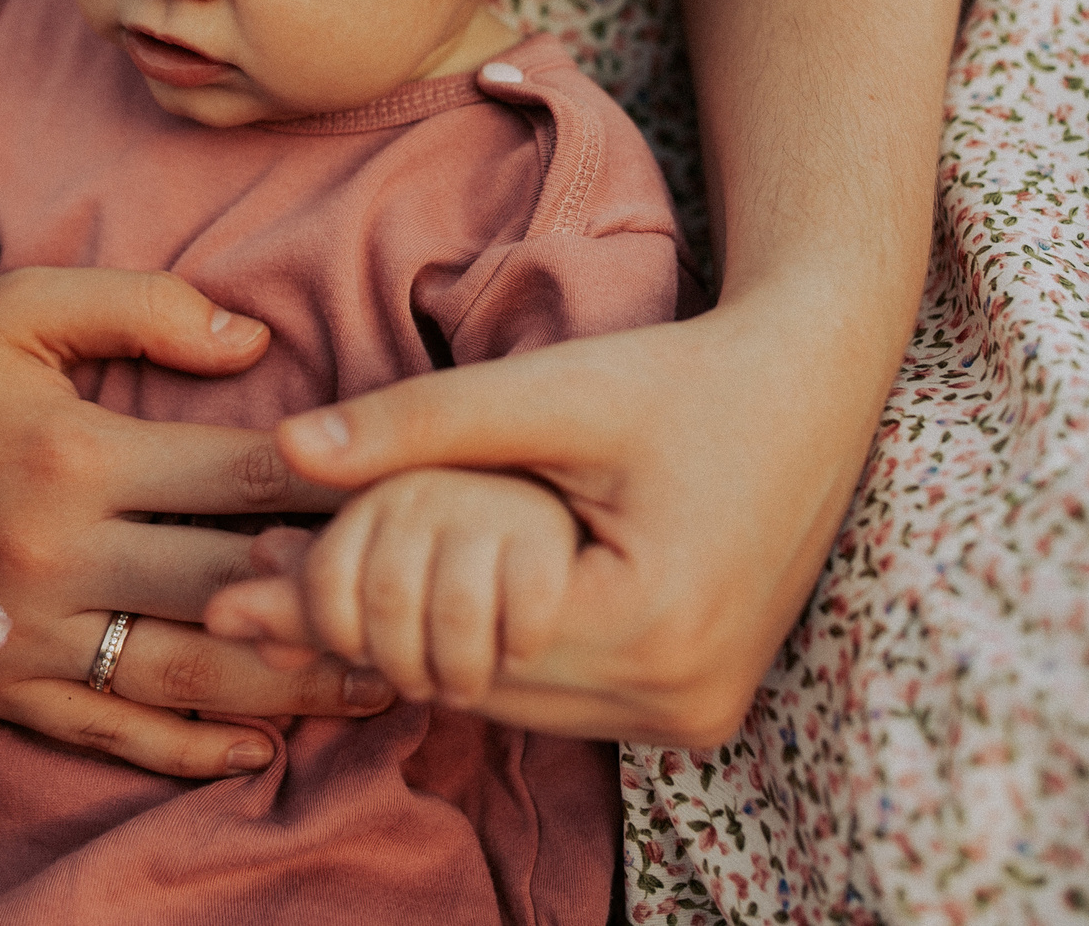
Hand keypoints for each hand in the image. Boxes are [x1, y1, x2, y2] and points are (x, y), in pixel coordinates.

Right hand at [0, 267, 396, 777]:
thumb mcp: (22, 307)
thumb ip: (141, 306)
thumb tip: (253, 341)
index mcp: (75, 456)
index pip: (247, 476)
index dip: (340, 483)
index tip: (414, 486)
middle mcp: (59, 557)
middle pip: (235, 587)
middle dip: (337, 590)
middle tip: (427, 593)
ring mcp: (29, 635)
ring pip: (189, 676)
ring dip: (292, 684)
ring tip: (381, 680)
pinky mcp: (0, 688)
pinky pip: (111, 732)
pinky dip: (191, 748)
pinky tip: (261, 746)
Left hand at [232, 289, 900, 748]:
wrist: (813, 385)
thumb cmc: (683, 374)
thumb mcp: (548, 390)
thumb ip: (418, 423)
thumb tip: (289, 447)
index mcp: (648, 626)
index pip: (453, 635)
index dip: (360, 592)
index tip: (275, 552)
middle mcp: (680, 697)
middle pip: (475, 682)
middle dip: (378, 626)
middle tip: (276, 573)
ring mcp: (695, 714)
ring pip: (509, 701)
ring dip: (436, 645)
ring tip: (340, 580)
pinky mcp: (697, 706)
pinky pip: (559, 698)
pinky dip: (497, 653)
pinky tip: (440, 597)